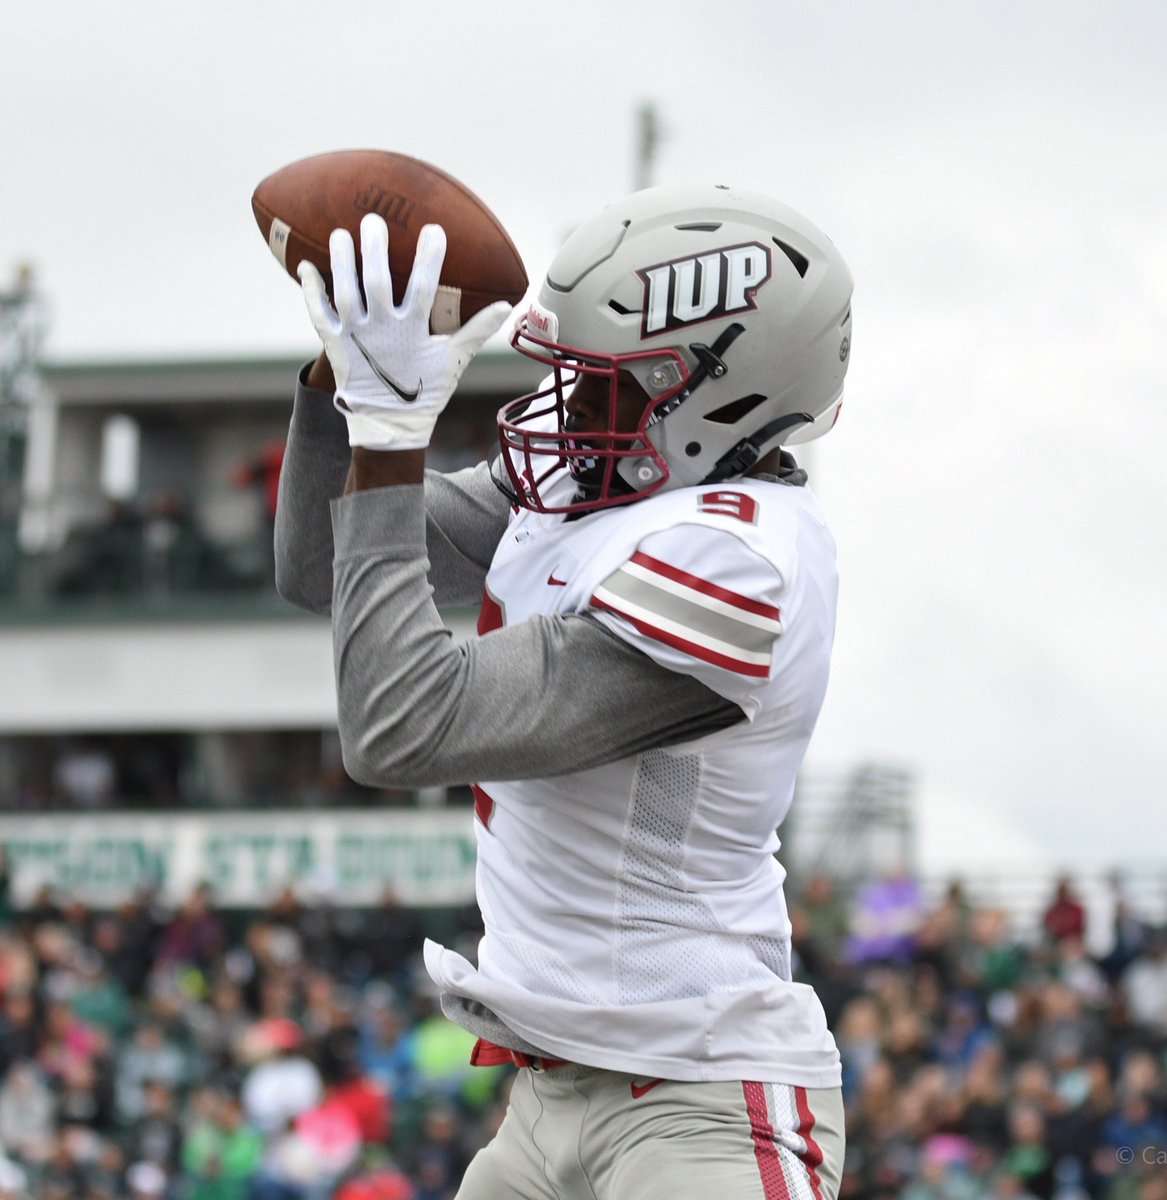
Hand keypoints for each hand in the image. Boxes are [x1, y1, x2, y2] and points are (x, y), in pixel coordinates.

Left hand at [298, 214, 512, 449]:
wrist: (390, 426)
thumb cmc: (425, 391)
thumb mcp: (453, 360)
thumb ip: (476, 330)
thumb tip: (506, 306)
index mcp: (412, 331)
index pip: (423, 287)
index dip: (429, 258)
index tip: (434, 229)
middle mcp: (382, 331)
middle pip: (376, 281)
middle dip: (375, 248)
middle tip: (374, 220)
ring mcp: (356, 338)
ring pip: (345, 291)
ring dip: (342, 261)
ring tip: (340, 233)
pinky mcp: (336, 346)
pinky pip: (318, 314)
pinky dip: (310, 290)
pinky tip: (304, 266)